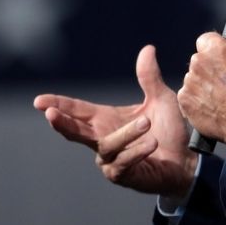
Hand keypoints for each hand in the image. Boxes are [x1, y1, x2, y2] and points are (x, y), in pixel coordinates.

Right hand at [33, 45, 197, 196]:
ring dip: (126, 133)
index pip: (76, 110)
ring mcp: (110, 159)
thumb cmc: (169, 129)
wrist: (186, 159)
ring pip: (107, 145)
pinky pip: (123, 163)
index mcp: (105, 118)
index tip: (38, 101)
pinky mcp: (122, 176)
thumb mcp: (160, 99)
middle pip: (75, 131)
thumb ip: (149, 77)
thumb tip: (148, 48)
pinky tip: (150, 143)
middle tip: (50, 114)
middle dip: (61, 123)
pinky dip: (136, 152)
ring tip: (147, 123)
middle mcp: (102, 139)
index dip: (58, 104)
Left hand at [177, 32, 225, 143]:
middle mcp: (200, 61)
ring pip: (192, 79)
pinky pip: (187, 97)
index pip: (206, 40)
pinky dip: (195, 102)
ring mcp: (190, 81)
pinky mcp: (184, 100)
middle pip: (198, 60)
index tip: (218, 59)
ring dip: (201, 86)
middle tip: (221, 83)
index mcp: (217, 48)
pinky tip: (210, 109)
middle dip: (207, 69)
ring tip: (218, 99)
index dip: (213, 50)